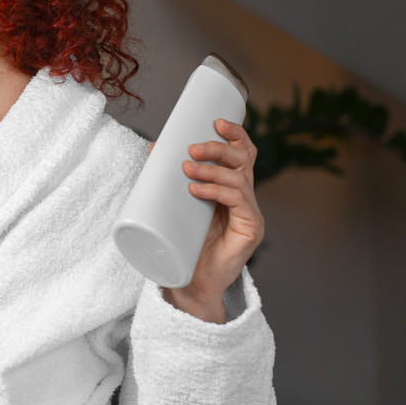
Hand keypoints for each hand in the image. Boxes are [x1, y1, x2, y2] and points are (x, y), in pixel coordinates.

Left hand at [163, 118, 265, 322]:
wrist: (189, 283)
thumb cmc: (183, 243)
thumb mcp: (176, 205)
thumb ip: (169, 179)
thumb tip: (154, 147)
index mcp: (231, 188)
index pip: (242, 153)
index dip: (235, 134)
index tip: (216, 122)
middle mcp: (245, 197)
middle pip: (243, 160)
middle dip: (218, 148)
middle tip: (192, 148)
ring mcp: (250, 213)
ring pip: (239, 178)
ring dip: (212, 169)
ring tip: (187, 169)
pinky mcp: (252, 229)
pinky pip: (239, 201)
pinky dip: (217, 191)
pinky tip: (196, 190)